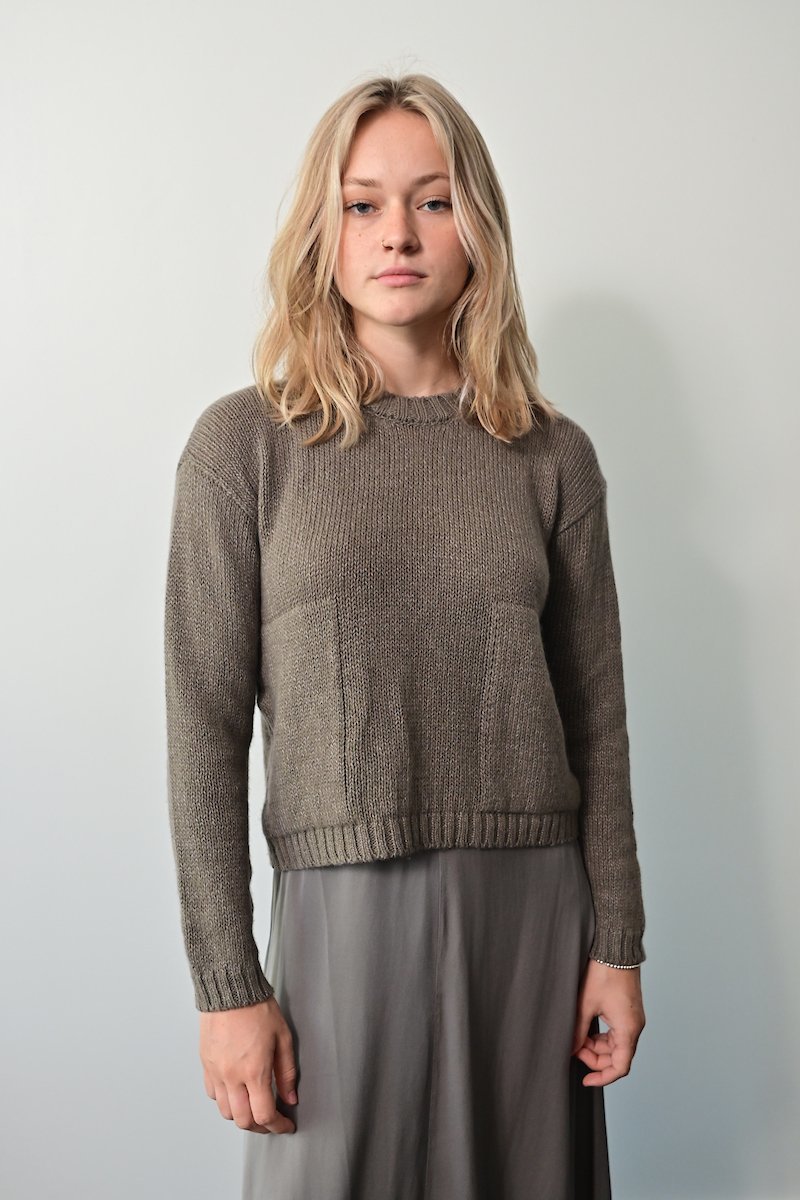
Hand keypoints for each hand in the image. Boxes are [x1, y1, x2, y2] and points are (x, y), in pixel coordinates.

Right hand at [199, 996, 298, 1133]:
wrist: (231, 990)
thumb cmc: (257, 1008)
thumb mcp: (282, 1038)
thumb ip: (287, 1072)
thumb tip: (290, 1098)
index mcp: (254, 1071)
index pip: (265, 1115)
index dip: (278, 1126)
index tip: (285, 1125)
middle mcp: (232, 1076)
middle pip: (243, 1121)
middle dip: (260, 1127)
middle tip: (271, 1120)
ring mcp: (216, 1072)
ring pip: (226, 1112)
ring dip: (242, 1116)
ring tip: (254, 1107)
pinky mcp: (206, 1065)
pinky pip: (213, 1095)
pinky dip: (225, 1100)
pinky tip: (236, 1092)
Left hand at [571, 959, 644, 1085]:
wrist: (615, 948)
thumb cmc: (603, 973)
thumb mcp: (585, 1004)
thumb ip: (577, 1031)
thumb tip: (569, 1050)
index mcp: (628, 1029)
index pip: (620, 1067)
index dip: (603, 1077)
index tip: (585, 1080)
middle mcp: (634, 1027)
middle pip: (617, 1057)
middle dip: (594, 1058)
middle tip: (573, 1048)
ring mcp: (631, 1018)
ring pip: (615, 1045)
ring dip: (596, 1046)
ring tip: (576, 1036)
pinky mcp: (626, 1011)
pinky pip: (615, 1032)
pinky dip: (600, 1035)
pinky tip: (584, 1028)